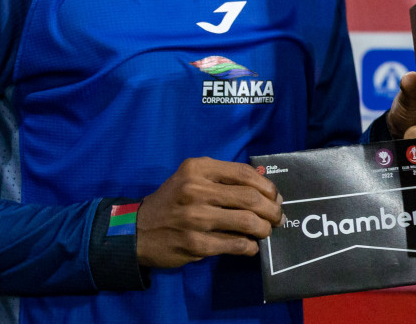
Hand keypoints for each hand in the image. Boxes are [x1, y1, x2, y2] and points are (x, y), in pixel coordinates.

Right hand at [135, 158, 282, 267]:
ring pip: (247, 222)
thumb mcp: (192, 178)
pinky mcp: (196, 243)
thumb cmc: (172, 201)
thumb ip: (223, 178)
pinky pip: (235, 244)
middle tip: (277, 217)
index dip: (267, 187)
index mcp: (198, 169)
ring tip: (265, 231)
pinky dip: (249, 246)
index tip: (275, 196)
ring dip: (263, 229)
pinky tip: (250, 246)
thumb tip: (265, 187)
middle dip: (272, 210)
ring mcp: (196, 218)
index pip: (244, 174)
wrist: (138, 230)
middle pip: (250, 198)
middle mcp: (196, 190)